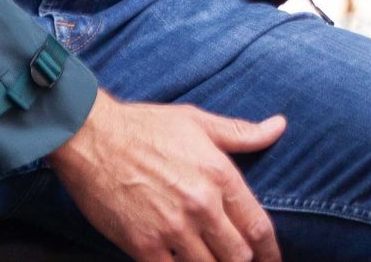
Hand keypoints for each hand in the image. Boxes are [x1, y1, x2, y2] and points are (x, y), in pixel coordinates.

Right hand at [50, 91, 286, 261]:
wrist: (92, 138)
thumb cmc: (147, 127)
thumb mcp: (200, 122)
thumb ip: (243, 133)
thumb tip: (279, 126)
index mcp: (221, 176)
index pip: (258, 226)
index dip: (270, 251)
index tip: (272, 260)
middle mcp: (201, 205)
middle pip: (238, 255)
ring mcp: (172, 228)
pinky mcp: (142, 245)